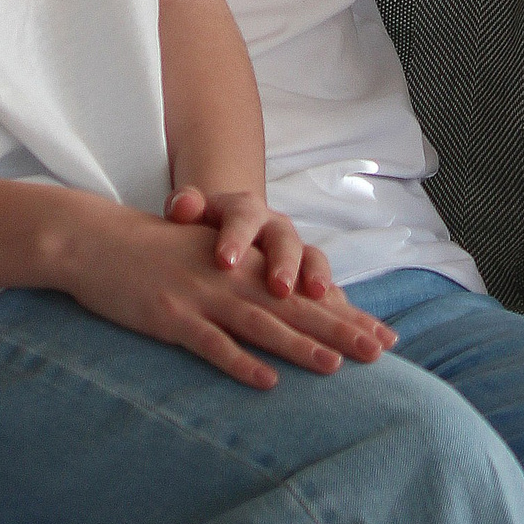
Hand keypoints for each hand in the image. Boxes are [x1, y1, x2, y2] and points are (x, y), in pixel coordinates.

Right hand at [63, 202, 395, 390]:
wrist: (96, 239)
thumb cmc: (154, 254)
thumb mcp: (206, 260)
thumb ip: (244, 282)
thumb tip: (285, 311)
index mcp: (244, 262)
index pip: (304, 291)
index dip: (345, 313)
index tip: (383, 336)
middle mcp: (231, 275)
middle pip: (293, 305)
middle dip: (339, 328)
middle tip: (380, 352)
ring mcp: (202, 294)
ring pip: (260, 321)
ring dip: (299, 345)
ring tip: (336, 366)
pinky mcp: (172, 314)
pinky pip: (211, 343)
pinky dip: (241, 362)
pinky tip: (267, 381)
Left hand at [165, 185, 334, 300]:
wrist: (233, 230)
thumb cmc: (205, 228)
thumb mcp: (192, 214)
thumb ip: (186, 206)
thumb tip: (181, 206)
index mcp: (244, 211)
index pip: (241, 218)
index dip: (235, 238)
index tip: (225, 261)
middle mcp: (275, 228)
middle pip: (284, 239)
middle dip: (283, 262)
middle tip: (278, 287)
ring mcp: (296, 250)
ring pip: (312, 260)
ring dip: (317, 277)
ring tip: (319, 296)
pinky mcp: (309, 275)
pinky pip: (328, 287)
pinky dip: (336, 301)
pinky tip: (343, 317)